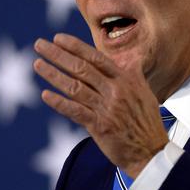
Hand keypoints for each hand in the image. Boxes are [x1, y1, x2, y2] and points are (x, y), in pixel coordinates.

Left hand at [34, 34, 167, 178]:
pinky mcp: (100, 127)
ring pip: (75, 87)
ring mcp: (107, 108)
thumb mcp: (144, 93)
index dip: (75, 47)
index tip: (58, 38)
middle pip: (81, 68)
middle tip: (39, 45)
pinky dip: (59, 103)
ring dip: (54, 75)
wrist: (151, 152)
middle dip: (58, 55)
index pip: (96, 58)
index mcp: (125, 80)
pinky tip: (45, 95)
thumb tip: (134, 58)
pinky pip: (76, 111)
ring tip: (37, 64)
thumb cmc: (146, 122)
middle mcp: (115, 91)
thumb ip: (134, 74)